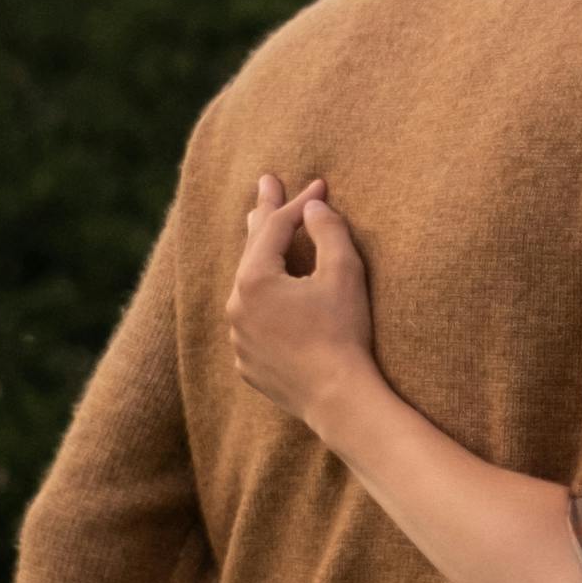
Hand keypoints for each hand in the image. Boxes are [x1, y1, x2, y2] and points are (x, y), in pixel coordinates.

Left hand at [227, 168, 378, 427]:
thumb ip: (328, 230)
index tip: (319, 183)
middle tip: (267, 185)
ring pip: (248, 287)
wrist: (339, 399)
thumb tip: (313, 207)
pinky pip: (252, 321)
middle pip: (252, 250)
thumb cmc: (344, 333)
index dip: (298, 202)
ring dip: (260, 259)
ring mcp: (239, 337)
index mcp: (255, 280)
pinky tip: (269, 297)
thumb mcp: (344, 272)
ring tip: (262, 236)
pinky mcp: (248, 363)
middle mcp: (237, 306)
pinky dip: (262, 301)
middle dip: (264, 215)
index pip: (276, 228)